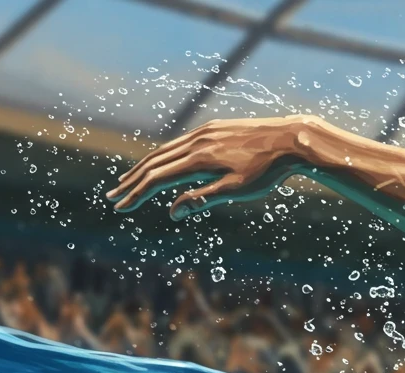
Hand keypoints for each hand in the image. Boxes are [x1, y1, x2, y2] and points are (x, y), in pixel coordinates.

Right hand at [106, 116, 313, 219]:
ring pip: (164, 151)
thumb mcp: (236, 190)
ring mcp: (203, 132)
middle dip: (132, 182)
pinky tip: (161, 163)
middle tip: (113, 196)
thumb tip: (173, 212)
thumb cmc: (267, 171)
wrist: (291, 139)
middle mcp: (195, 142)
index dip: (137, 195)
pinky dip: (163, 155)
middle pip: (154, 163)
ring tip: (129, 180)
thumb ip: (202, 199)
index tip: (121, 207)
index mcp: (198, 160)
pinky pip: (179, 143)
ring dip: (144, 167)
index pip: (157, 179)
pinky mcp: (212, 128)